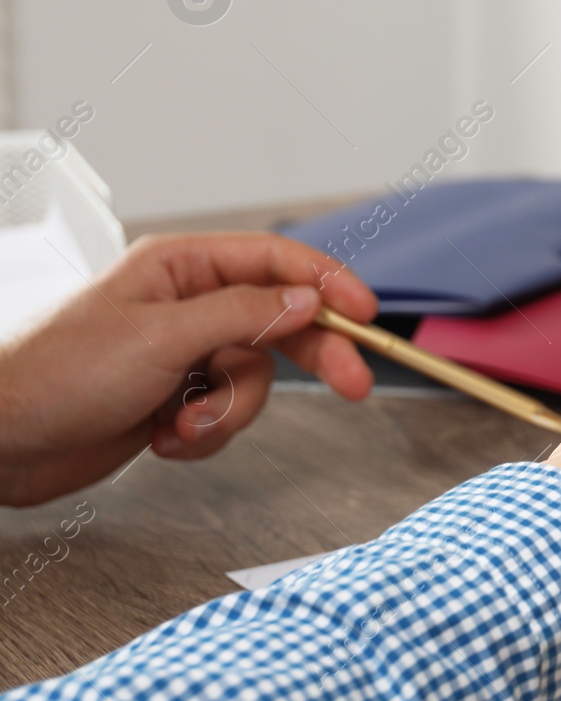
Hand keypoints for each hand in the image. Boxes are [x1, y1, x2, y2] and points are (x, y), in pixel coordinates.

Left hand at [0, 233, 378, 505]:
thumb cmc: (54, 375)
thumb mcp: (161, 337)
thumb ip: (244, 314)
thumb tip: (307, 299)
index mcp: (181, 267)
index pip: (276, 261)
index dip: (328, 284)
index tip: (365, 315)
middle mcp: (187, 305)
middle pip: (280, 321)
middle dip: (312, 357)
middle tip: (352, 385)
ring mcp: (181, 354)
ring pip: (255, 377)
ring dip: (230, 412)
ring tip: (185, 427)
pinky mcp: (173, 399)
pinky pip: (225, 413)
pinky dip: (205, 434)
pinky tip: (164, 439)